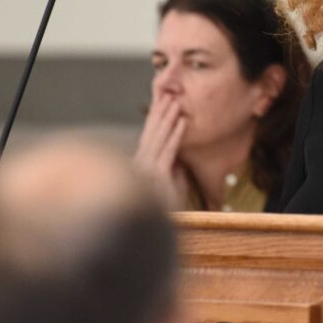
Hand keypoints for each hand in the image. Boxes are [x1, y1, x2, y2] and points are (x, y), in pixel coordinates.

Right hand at [134, 93, 188, 208]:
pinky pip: (168, 151)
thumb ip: (174, 170)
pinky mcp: (156, 176)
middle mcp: (140, 166)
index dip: (157, 120)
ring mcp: (146, 170)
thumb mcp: (173, 188)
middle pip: (151, 133)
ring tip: (175, 101)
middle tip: (167, 92)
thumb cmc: (169, 212)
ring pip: (158, 138)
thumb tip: (178, 155)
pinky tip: (182, 122)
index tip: (163, 102)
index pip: (150, 139)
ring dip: (167, 118)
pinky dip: (176, 135)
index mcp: (142, 167)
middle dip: (159, 112)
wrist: (165, 230)